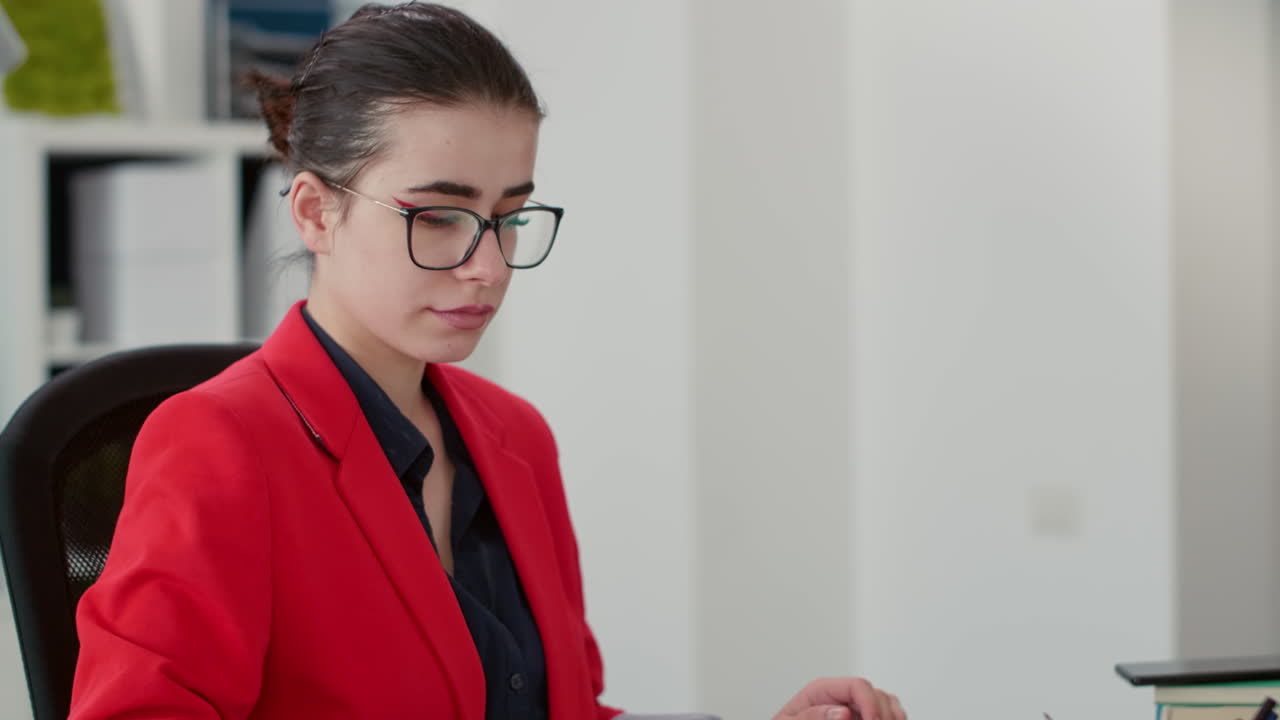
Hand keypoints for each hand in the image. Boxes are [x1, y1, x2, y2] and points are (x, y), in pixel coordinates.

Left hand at [772, 677, 905, 719]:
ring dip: (892, 715)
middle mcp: (841, 696)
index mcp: (822, 691)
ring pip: (887, 702)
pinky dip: (893, 718)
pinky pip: (888, 712)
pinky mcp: (861, 717)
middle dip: (883, 714)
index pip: (858, 685)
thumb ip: (812, 716)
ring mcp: (853, 707)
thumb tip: (841, 711)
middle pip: (877, 694)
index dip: (871, 704)